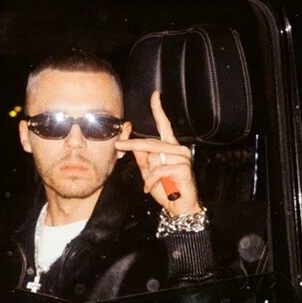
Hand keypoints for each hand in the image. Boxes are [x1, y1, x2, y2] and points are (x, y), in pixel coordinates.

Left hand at [114, 91, 201, 216]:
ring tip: (147, 183)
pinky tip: (151, 188)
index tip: (155, 95)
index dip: (159, 109)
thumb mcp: (148, 172)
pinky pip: (159, 170)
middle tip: (118, 145)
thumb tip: (128, 143)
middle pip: (151, 142)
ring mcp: (182, 157)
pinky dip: (151, 180)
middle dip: (132, 144)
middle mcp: (178, 148)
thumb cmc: (165, 189)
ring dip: (147, 172)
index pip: (164, 125)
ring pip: (155, 155)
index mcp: (170, 147)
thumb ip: (142, 158)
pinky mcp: (184, 168)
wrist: (179, 207)